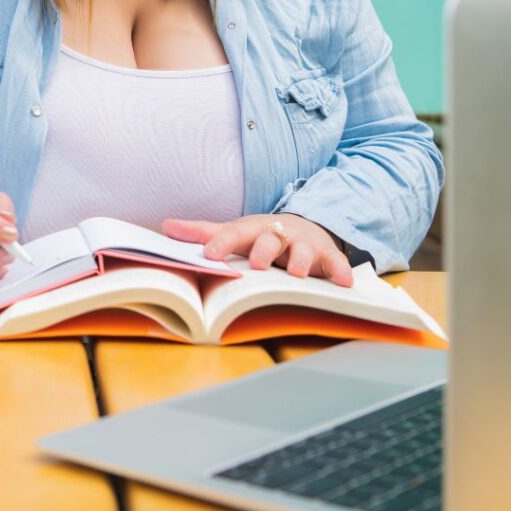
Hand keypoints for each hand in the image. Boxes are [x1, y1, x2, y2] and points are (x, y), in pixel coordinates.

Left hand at [161, 213, 353, 286]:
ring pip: (301, 249)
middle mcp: (278, 232)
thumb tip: (165, 227)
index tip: (208, 255)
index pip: (233, 233)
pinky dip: (340, 270)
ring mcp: (303, 243)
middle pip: (269, 237)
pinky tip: (344, 282)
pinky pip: (335, 262)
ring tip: (295, 273)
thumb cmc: (261, 236)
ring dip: (299, 260)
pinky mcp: (326, 255)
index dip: (221, 243)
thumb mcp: (235, 232)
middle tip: (256, 263)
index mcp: (252, 228)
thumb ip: (203, 232)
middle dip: (263, 248)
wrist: (304, 228)